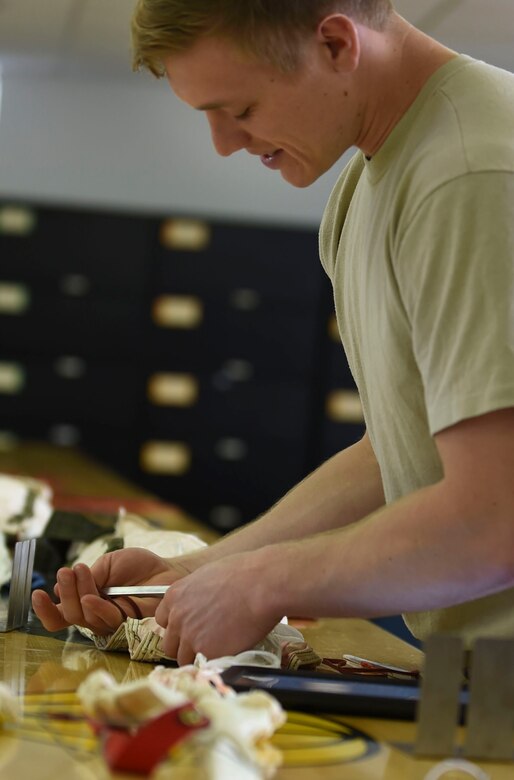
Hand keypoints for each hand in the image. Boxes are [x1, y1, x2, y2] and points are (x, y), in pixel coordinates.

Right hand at [32, 547, 188, 634]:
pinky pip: (106, 621)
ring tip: (80, 571)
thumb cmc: (139, 567)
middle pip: (70, 616)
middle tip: (66, 571)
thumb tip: (65, 587)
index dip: (46, 609)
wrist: (168, 569)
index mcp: (88, 601)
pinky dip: (96, 607)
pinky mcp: (128, 627)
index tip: (36, 594)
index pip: (62, 613)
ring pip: (84, 619)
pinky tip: (93, 596)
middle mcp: (96, 615)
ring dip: (78, 594)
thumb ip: (90, 577)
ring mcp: (111, 622)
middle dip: (65, 593)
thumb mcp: (109, 563)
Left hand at [154, 552, 279, 664]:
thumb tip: (201, 604)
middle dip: (184, 645)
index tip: (189, 627)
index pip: (162, 619)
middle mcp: (177, 617)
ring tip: (218, 649)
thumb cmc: (243, 572)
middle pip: (169, 643)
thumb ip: (195, 594)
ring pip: (184, 659)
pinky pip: (205, 664)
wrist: (261, 584)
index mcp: (175, 595)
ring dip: (197, 657)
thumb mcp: (208, 576)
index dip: (177, 625)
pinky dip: (215, 660)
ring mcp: (190, 636)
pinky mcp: (207, 651)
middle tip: (205, 641)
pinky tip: (229, 650)